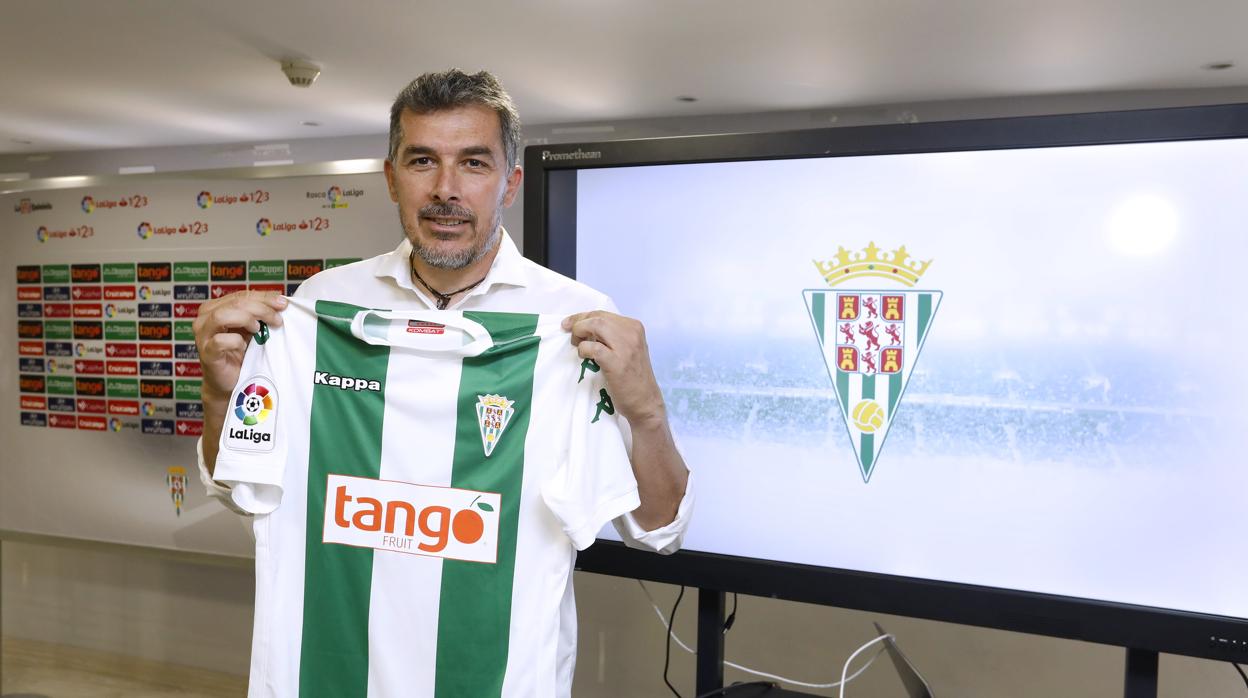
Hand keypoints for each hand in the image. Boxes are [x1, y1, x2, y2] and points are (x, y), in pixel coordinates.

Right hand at [193, 291, 286, 400]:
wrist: (230, 382)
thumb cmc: (241, 354)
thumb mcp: (252, 329)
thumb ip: (259, 314)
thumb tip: (281, 301)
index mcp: (215, 307)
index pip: (241, 295)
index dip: (264, 297)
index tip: (283, 303)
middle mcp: (205, 318)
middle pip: (235, 303)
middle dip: (261, 308)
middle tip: (277, 319)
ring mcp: (203, 336)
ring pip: (222, 316)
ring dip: (246, 319)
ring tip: (259, 330)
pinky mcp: (206, 353)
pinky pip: (220, 341)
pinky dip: (236, 341)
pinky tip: (244, 347)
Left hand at [561, 310, 665, 426]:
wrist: (645, 401)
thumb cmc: (633, 377)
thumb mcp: (629, 349)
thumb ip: (613, 337)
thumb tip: (586, 329)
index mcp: (634, 327)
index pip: (603, 314)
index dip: (582, 317)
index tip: (570, 324)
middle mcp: (632, 333)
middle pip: (597, 317)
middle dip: (578, 323)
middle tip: (571, 336)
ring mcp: (625, 347)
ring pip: (595, 326)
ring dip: (580, 333)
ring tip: (577, 345)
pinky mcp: (617, 362)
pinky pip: (593, 347)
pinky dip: (583, 349)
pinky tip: (584, 356)